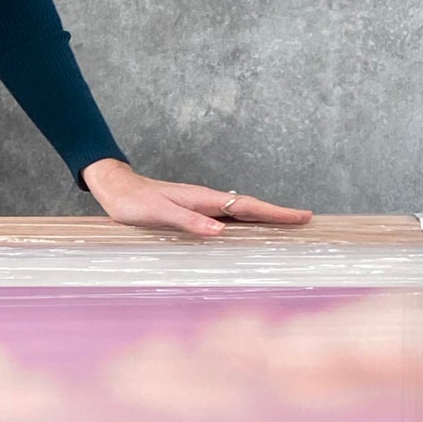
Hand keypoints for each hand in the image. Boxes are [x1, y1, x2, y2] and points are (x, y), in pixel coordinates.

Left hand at [82, 158, 312, 237]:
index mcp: (205, 199)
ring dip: (264, 218)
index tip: (302, 216)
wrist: (117, 189)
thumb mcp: (160, 213)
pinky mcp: (193, 211)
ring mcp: (202, 205)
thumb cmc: (134, 202)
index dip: (276, 212)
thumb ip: (189, 222)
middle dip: (279, 215)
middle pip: (251, 208)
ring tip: (286, 227)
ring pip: (241, 212)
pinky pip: (227, 217)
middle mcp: (208, 200)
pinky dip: (244, 222)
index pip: (248, 206)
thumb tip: (220, 231)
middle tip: (306, 221)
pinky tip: (247, 231)